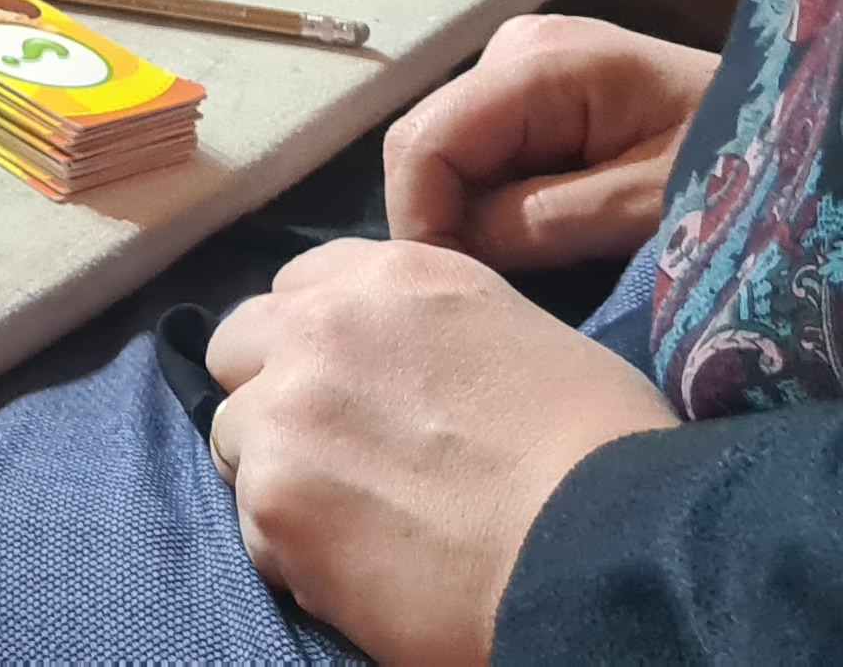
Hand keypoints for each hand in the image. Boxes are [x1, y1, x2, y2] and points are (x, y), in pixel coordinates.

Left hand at [206, 239, 676, 663]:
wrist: (611, 548)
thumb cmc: (603, 451)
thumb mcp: (518, 337)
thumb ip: (426, 335)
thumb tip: (395, 369)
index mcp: (391, 276)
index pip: (298, 286)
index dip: (315, 340)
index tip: (346, 383)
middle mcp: (321, 328)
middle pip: (239, 349)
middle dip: (272, 392)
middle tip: (333, 451)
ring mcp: (286, 412)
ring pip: (235, 438)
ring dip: (278, 472)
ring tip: (357, 518)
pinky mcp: (274, 499)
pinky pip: (253, 524)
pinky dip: (294, 549)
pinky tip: (364, 568)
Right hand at [383, 13, 717, 270]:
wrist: (808, 134)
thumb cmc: (741, 165)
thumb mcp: (646, 207)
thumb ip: (538, 223)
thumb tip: (444, 253)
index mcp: (536, 61)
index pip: (423, 143)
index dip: (421, 222)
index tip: (457, 294)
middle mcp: (513, 48)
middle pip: (428, 145)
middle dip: (445, 219)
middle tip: (492, 291)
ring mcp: (525, 65)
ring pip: (451, 153)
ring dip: (473, 214)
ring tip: (522, 267)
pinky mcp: (541, 91)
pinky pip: (487, 152)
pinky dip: (498, 202)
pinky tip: (540, 235)